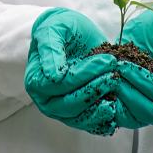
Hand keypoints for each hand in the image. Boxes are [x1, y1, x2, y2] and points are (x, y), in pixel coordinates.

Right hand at [24, 8, 121, 136]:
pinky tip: (116, 109)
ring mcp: (62, 110)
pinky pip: (89, 124)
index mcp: (35, 80)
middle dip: (94, 90)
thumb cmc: (60, 29)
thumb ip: (50, 49)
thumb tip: (52, 77)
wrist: (73, 34)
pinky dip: (103, 120)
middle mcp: (46, 100)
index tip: (104, 62)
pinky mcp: (78, 115)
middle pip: (69, 105)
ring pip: (80, 118)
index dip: (82, 75)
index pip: (59, 84)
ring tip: (117, 90)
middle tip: (114, 74)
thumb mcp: (53, 29)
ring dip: (100, 108)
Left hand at [112, 3, 152, 128]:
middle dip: (128, 91)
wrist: (152, 26)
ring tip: (104, 78)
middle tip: (112, 71)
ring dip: (116, 99)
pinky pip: (119, 115)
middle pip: (148, 110)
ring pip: (132, 117)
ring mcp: (149, 107)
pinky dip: (107, 107)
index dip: (143, 82)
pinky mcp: (131, 105)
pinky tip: (96, 92)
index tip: (124, 65)